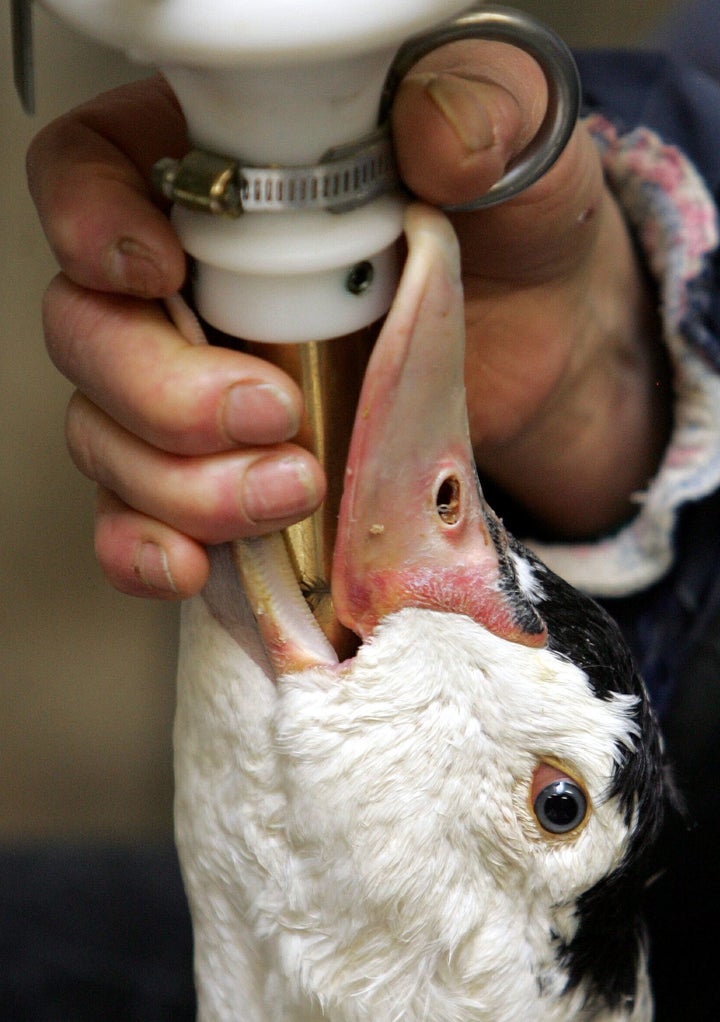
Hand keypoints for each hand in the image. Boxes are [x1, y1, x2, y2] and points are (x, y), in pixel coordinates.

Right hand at [27, 49, 668, 598]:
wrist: (547, 355)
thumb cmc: (517, 244)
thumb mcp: (518, 153)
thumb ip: (486, 112)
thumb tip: (436, 131)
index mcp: (223, 176)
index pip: (94, 173)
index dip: (92, 222)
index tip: (158, 271)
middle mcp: (185, 282)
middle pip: (88, 332)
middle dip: (161, 392)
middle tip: (271, 412)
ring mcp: (192, 387)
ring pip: (106, 437)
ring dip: (179, 485)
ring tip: (290, 492)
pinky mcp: (218, 472)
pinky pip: (138, 516)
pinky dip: (145, 546)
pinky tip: (193, 562)